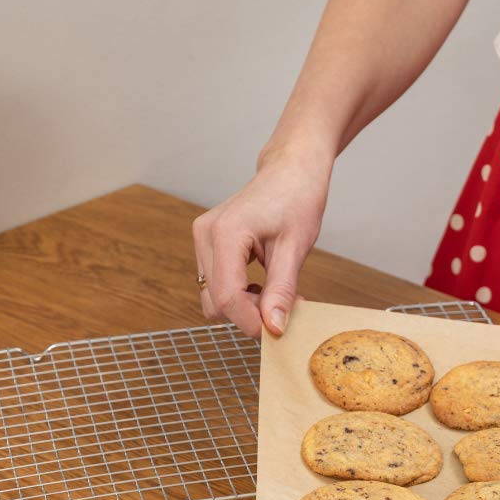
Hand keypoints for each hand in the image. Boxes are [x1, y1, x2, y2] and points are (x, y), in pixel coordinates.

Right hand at [192, 147, 330, 337]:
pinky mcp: (207, 243)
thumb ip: (281, 291)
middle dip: (249, 314)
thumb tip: (273, 327)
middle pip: (216, 301)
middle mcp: (205, 235)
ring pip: (213, 297)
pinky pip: (215, 283)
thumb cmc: (297, 199)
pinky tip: (262, 284)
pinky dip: (239, 293)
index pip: (227, 297)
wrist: (291, 171)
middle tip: (284, 307)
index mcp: (226, 234)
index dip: (251, 322)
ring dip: (244, 305)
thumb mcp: (295, 249)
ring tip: (275, 293)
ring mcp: (202, 238)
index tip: (278, 329)